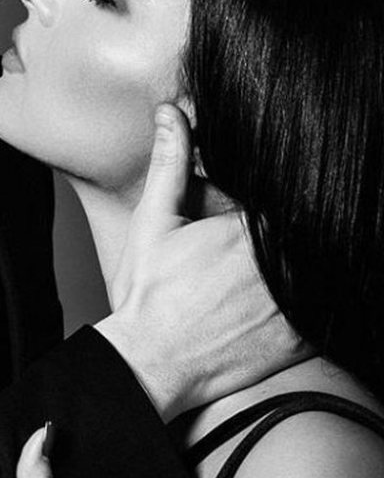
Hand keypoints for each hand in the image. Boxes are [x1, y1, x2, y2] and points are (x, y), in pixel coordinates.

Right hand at [96, 103, 308, 421]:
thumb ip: (171, 163)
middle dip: (293, 230)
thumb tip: (171, 113)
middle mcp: (281, 266)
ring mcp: (297, 306)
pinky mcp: (304, 341)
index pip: (291, 196)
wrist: (150, 364)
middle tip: (249, 249)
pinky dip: (316, 300)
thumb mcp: (154, 219)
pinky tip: (275, 300)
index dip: (280, 197)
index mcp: (251, 229)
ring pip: (324, 268)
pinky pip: (329, 311)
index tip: (254, 215)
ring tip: (257, 273)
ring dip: (305, 262)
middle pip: (309, 231)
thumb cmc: (147, 293)